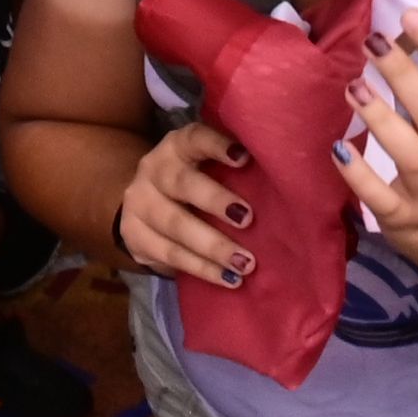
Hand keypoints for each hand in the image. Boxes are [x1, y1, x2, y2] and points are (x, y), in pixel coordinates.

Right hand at [115, 114, 258, 291]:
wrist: (143, 207)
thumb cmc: (192, 184)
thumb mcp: (203, 167)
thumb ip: (230, 168)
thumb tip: (282, 177)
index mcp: (175, 146)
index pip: (194, 138)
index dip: (217, 145)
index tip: (244, 158)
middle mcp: (153, 169)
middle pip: (182, 183)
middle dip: (215, 201)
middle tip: (248, 219)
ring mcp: (139, 204)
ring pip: (175, 226)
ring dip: (213, 246)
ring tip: (245, 263)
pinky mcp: (135, 237)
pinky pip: (170, 256)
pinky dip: (202, 269)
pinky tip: (229, 279)